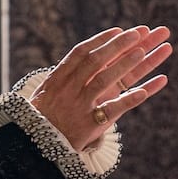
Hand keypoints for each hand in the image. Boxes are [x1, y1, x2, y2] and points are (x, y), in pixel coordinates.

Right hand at [28, 25, 171, 149]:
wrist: (33, 148)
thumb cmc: (43, 116)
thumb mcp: (48, 91)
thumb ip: (67, 75)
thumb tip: (89, 56)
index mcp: (58, 78)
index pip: (81, 53)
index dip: (101, 40)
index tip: (120, 30)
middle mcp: (68, 88)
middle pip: (96, 61)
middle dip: (118, 45)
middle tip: (139, 32)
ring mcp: (79, 106)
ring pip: (104, 80)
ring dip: (124, 64)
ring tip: (142, 51)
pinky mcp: (88, 125)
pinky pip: (111, 110)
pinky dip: (128, 100)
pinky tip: (144, 92)